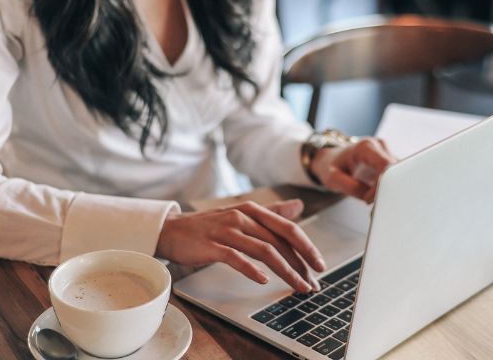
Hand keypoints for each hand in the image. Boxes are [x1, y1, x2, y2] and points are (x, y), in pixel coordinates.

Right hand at [155, 199, 325, 292]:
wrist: (172, 230)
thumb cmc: (210, 226)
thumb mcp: (242, 214)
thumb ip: (271, 212)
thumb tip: (298, 206)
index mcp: (253, 210)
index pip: (288, 228)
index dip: (307, 247)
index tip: (320, 265)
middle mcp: (243, 217)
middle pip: (280, 241)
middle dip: (300, 264)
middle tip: (313, 283)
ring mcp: (227, 230)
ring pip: (264, 251)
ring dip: (285, 271)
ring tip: (297, 286)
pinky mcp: (212, 245)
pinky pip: (237, 258)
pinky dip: (252, 270)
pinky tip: (264, 280)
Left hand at [310, 138, 396, 202]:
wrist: (331, 158)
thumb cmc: (331, 165)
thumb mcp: (332, 178)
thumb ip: (350, 187)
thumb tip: (369, 197)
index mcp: (366, 147)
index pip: (385, 165)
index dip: (381, 185)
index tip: (368, 199)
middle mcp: (379, 146)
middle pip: (396, 170)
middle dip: (387, 190)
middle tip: (373, 205)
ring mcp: (386, 153)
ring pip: (398, 174)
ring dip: (388, 190)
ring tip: (373, 201)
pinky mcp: (389, 161)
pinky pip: (395, 176)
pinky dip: (388, 189)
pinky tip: (377, 197)